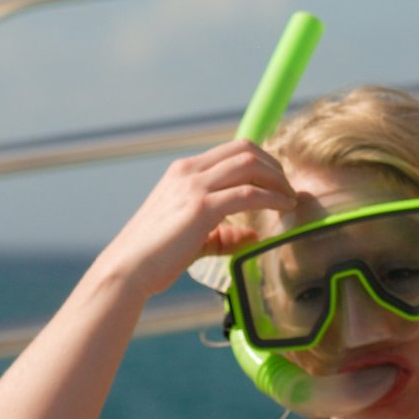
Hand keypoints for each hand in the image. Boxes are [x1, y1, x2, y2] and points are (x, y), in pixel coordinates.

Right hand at [97, 139, 295, 298]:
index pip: (232, 150)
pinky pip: (248, 193)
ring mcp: (194, 187)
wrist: (128, 269)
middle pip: (245, 150)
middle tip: (290, 188)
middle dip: (274, 166)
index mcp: (184, 172)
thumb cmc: (156, 256)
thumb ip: (224, 233)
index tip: (279, 179)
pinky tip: (284, 208)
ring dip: (277, 180)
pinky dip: (272, 198)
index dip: (262, 160)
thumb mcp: (194, 237)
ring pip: (249, 165)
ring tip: (291, 198)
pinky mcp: (201, 207)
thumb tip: (253, 235)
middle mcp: (189, 172)